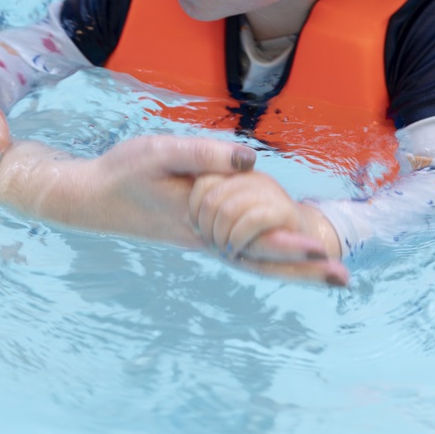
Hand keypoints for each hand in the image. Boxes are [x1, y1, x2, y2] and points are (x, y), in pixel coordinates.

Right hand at [0, 134, 347, 282]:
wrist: (90, 198)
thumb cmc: (123, 172)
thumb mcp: (159, 153)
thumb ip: (203, 154)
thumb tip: (249, 160)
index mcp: (201, 224)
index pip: (253, 241)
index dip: (288, 246)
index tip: (321, 249)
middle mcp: (207, 240)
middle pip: (262, 262)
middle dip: (303, 271)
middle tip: (344, 280)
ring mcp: (203, 240)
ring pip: (254, 262)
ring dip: (290, 269)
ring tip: (325, 275)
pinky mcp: (198, 233)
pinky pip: (242, 252)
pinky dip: (267, 257)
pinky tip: (282, 255)